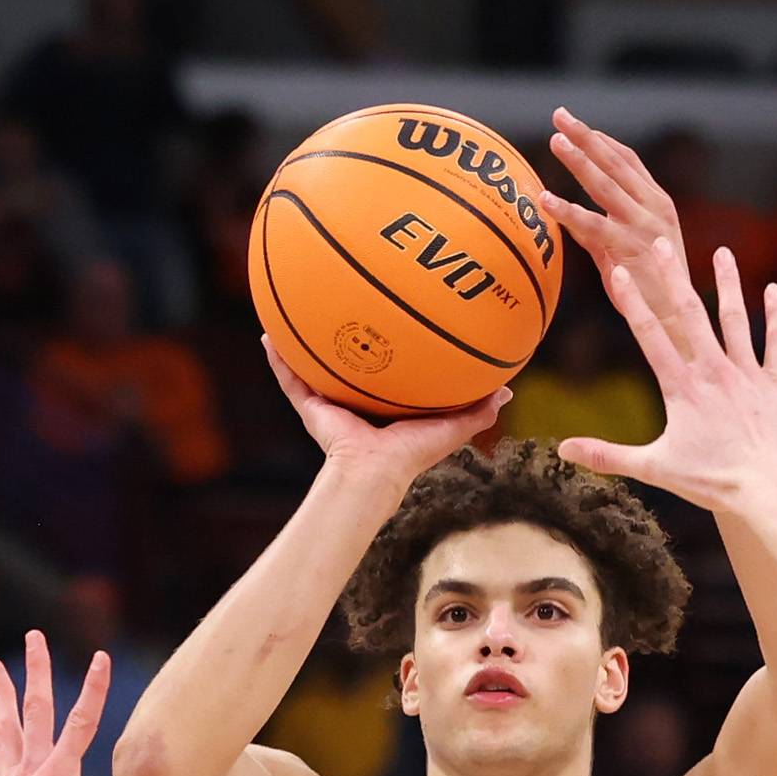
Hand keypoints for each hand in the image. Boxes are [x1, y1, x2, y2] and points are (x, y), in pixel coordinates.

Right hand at [261, 332, 502, 477]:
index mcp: (385, 404)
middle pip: (347, 362)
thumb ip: (478, 410)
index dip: (387, 347)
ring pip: (313, 367)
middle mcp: (355, 401)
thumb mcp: (451, 428)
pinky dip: (278, 360)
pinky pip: (290, 379)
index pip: (386, 370)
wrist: (373, 473)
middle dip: (343, 336)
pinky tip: (268, 335)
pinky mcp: (311, 408)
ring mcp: (330, 404)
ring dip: (303, 341)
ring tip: (296, 308)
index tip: (389, 318)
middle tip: (342, 302)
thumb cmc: (412, 455)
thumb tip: (508, 391)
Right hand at [537, 111, 776, 513]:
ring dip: (728, 283)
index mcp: (682, 387)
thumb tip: (563, 451)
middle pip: (690, 313)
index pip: (649, 335)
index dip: (631, 301)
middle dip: (673, 275)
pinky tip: (774, 290)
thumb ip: (609, 455)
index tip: (617, 269)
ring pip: (736, 318)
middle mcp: (714, 370)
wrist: (772, 490)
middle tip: (662, 242)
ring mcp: (749, 373)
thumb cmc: (714, 483)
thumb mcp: (656, 469)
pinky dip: (776, 315)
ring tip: (721, 252)